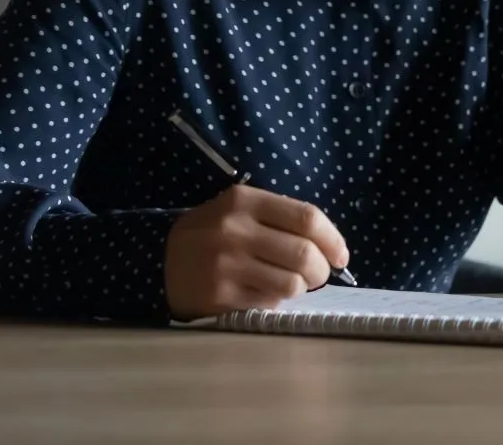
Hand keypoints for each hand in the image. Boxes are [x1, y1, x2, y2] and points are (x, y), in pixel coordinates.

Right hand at [164, 185, 348, 319]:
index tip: (341, 255)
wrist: (161, 262)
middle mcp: (235, 230)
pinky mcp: (220, 295)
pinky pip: (269, 302)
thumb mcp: (239, 210)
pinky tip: (265, 292)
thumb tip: (330, 246)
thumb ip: (280, 218)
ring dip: (301, 288)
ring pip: (291, 283)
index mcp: (245, 201)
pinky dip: (277, 300)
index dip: (333, 239)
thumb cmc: (213, 234)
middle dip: (321, 269)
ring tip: (292, 284)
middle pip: (303, 253)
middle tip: (318, 275)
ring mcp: (226, 264)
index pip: (307, 218)